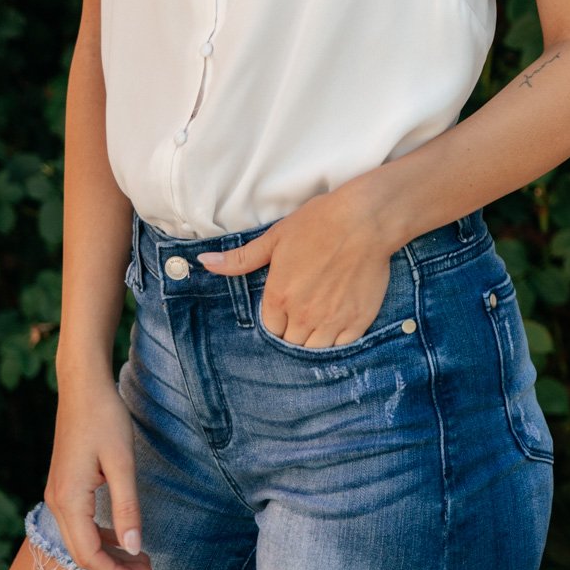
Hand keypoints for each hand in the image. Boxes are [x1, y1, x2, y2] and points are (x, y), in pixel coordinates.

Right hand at [44, 373, 153, 569]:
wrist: (83, 385)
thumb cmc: (104, 418)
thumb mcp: (122, 463)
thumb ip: (127, 507)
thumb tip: (133, 548)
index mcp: (69, 500)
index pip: (89, 554)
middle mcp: (57, 501)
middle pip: (82, 552)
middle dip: (114, 567)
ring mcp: (57, 493)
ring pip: (80, 538)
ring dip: (109, 552)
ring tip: (140, 557)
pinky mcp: (64, 484)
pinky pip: (79, 522)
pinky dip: (100, 534)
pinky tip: (121, 533)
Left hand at [197, 185, 393, 348]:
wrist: (364, 220)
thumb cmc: (318, 223)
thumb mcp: (275, 237)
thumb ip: (240, 259)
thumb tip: (205, 263)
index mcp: (279, 296)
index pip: (270, 328)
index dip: (276, 318)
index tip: (285, 307)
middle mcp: (303, 315)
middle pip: (291, 342)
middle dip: (293, 331)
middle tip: (303, 311)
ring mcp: (332, 321)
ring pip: (314, 349)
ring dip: (313, 339)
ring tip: (320, 318)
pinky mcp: (358, 321)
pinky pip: (342, 347)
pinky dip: (337, 340)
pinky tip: (338, 323)